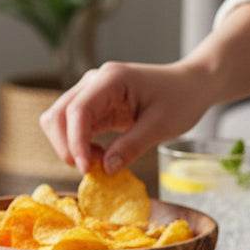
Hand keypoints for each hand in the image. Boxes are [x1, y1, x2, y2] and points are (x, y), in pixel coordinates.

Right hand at [39, 60, 215, 173]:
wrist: (191, 85)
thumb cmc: (181, 99)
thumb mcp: (161, 126)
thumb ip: (132, 146)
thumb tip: (106, 170)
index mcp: (111, 79)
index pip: (78, 110)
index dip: (76, 142)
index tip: (86, 169)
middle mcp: (94, 82)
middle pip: (58, 114)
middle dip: (66, 146)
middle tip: (91, 169)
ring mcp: (91, 92)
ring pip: (59, 121)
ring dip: (70, 146)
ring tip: (98, 161)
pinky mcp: (93, 106)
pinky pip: (72, 126)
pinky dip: (79, 145)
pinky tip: (100, 156)